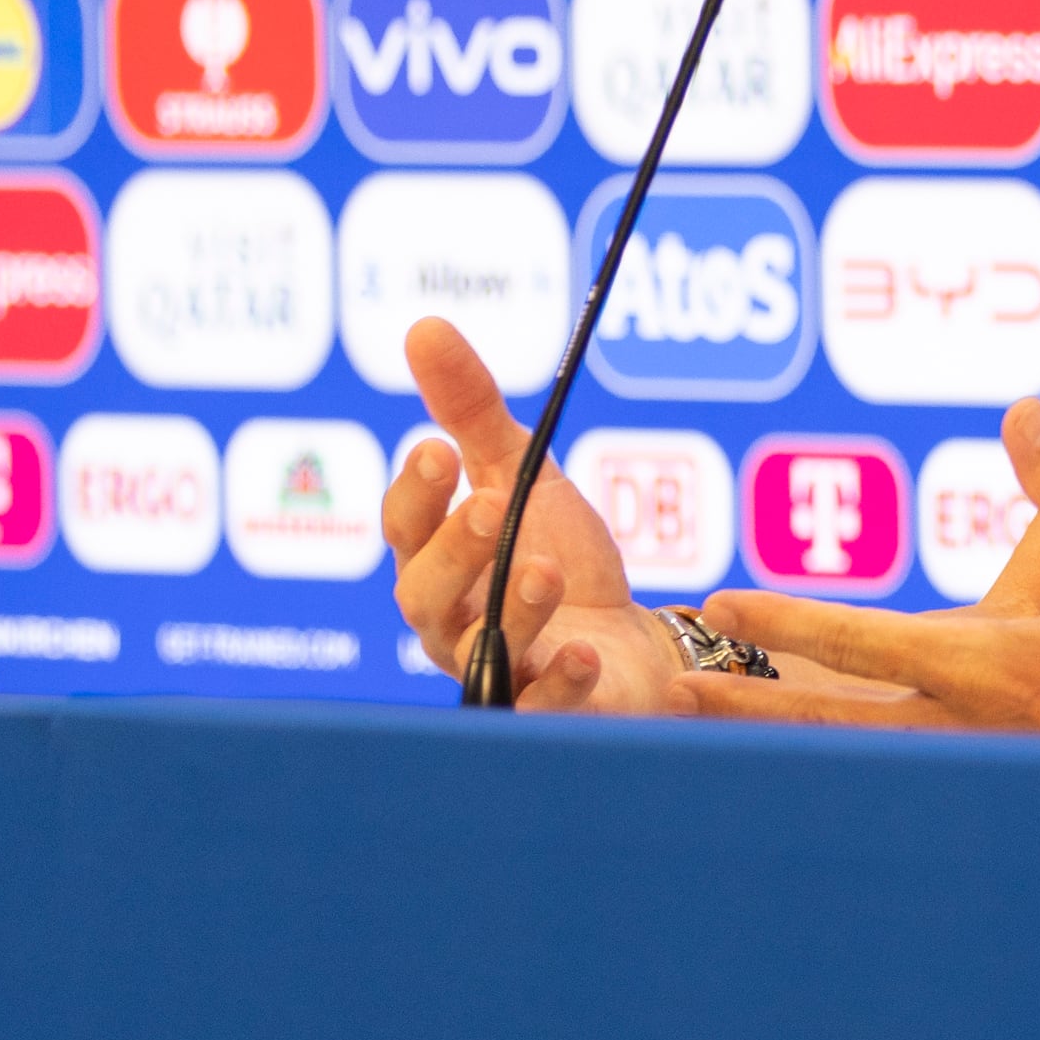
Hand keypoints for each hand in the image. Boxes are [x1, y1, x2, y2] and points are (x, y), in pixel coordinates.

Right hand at [380, 316, 690, 713]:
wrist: (634, 646)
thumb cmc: (561, 560)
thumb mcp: (523, 476)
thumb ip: (472, 411)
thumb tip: (423, 326)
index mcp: (439, 562)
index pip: (405, 529)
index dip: (415, 494)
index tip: (436, 449)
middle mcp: (453, 623)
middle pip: (425, 595)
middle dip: (453, 549)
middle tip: (486, 505)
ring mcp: (498, 673)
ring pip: (478, 654)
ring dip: (509, 611)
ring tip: (542, 568)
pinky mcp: (549, 713)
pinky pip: (539, 710)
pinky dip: (558, 685)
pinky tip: (584, 653)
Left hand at [699, 396, 1039, 749]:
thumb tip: (1019, 412)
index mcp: (987, 666)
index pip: (860, 639)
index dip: (782, 621)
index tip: (717, 606)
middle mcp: (964, 724)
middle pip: (827, 720)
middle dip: (747, 706)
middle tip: (671, 692)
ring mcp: (974, 762)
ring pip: (855, 753)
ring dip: (783, 737)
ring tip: (713, 724)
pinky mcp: (992, 778)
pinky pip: (897, 769)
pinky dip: (842, 760)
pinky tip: (806, 755)